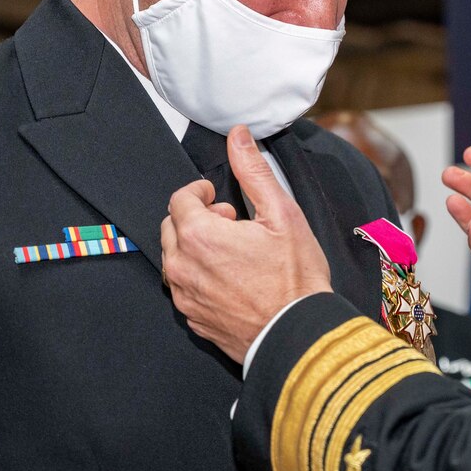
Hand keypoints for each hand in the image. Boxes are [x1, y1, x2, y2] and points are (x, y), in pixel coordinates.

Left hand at [161, 126, 331, 362]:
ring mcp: (185, 297)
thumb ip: (253, 171)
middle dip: (196, 218)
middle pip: (171, 227)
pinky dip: (200, 277)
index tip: (219, 196)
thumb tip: (239, 136)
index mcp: (198, 237)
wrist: (299, 333)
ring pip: (175, 259)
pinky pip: (184, 289)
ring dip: (196, 248)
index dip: (200, 192)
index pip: (179, 199)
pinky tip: (232, 279)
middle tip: (230, 223)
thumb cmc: (295, 277)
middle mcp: (182, 268)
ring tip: (233, 252)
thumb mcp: (282, 213)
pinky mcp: (193, 320)